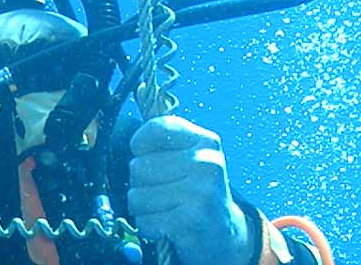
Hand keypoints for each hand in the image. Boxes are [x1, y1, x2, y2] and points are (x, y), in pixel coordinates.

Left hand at [129, 116, 254, 264]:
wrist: (224, 233)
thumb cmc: (197, 193)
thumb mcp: (191, 159)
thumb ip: (165, 141)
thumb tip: (137, 126)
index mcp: (205, 142)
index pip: (157, 128)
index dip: (139, 144)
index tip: (144, 157)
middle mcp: (206, 163)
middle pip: (138, 166)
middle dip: (140, 185)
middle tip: (163, 194)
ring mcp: (201, 191)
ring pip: (137, 196)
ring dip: (143, 209)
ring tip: (165, 210)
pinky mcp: (192, 219)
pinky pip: (145, 221)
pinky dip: (149, 228)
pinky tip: (166, 227)